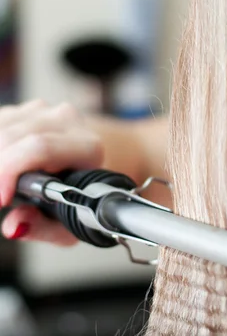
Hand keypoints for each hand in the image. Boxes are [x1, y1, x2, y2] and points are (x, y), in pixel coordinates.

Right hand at [0, 100, 103, 245]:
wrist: (106, 157)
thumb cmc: (86, 192)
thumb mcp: (73, 219)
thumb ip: (43, 227)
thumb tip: (15, 225)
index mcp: (87, 147)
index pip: (39, 148)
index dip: (9, 171)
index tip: (2, 200)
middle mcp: (68, 121)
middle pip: (12, 136)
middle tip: (0, 196)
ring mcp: (48, 110)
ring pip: (2, 128)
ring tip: (4, 184)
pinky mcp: (30, 108)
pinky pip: (1, 122)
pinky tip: (5, 165)